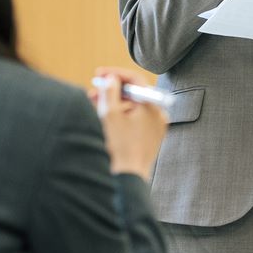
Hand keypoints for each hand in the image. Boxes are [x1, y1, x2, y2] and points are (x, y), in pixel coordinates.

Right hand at [88, 65, 166, 179]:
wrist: (129, 178)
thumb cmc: (119, 146)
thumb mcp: (110, 114)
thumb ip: (110, 91)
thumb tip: (111, 79)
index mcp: (152, 106)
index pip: (135, 80)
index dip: (115, 74)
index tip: (99, 74)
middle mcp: (158, 115)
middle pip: (134, 94)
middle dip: (112, 91)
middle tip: (94, 90)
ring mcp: (156, 127)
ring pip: (133, 108)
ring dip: (114, 104)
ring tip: (94, 104)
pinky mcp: (151, 138)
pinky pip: (136, 121)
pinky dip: (122, 117)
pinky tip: (106, 118)